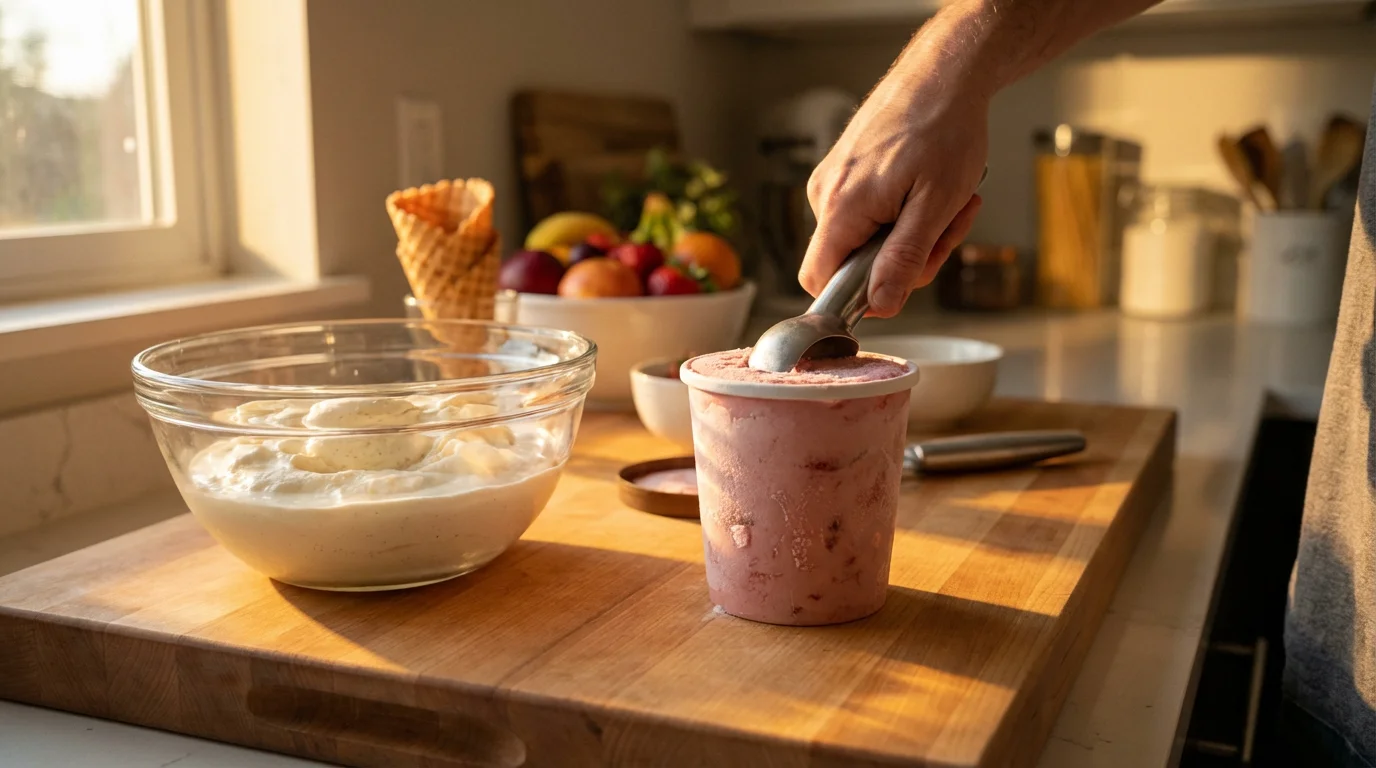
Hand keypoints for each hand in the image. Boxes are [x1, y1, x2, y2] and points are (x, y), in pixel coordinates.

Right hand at [799, 43, 989, 316]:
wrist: (943, 74)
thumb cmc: (943, 128)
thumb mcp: (936, 204)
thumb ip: (905, 258)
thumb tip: (881, 304)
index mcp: (841, 207)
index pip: (819, 281)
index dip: (858, 295)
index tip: (903, 280)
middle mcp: (825, 195)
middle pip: (852, 262)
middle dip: (906, 257)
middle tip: (947, 228)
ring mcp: (833, 181)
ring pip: (866, 238)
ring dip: (912, 232)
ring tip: (948, 200)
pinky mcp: (845, 172)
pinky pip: (868, 213)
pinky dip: (904, 211)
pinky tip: (930, 188)